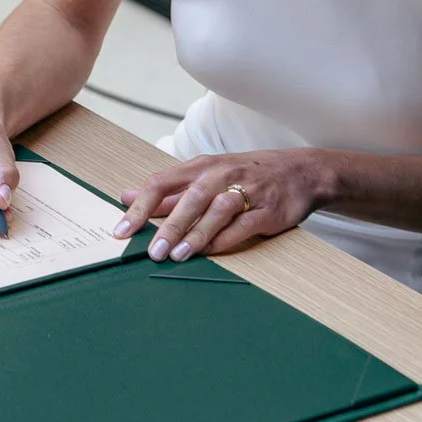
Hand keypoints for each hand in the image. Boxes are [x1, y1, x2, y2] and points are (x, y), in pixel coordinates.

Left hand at [117, 149, 325, 261]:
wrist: (300, 172)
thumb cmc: (245, 174)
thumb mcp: (206, 176)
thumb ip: (168, 192)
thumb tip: (126, 196)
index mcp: (201, 166)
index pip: (162, 182)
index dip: (139, 207)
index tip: (121, 230)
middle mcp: (222, 174)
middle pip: (190, 197)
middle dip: (169, 225)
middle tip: (153, 251)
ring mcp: (246, 190)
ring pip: (217, 210)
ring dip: (196, 234)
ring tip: (178, 255)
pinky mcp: (267, 209)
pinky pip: (243, 225)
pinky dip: (225, 239)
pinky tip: (210, 252)